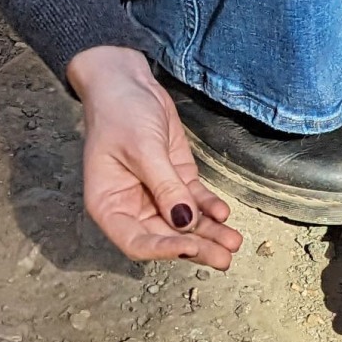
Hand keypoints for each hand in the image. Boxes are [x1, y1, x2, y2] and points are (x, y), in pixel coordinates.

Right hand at [67, 45, 240, 269]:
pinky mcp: (176, 178)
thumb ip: (164, 186)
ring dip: (209, 233)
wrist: (126, 83)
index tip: (190, 247)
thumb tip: (185, 223)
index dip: (163, 250)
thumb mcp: (142, 148)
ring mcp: (156, 194)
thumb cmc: (119, 113)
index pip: (135, 241)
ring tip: (233, 242)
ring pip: (184, 222)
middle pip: (165, 237)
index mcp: (108, 205)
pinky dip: (209, 208)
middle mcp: (131, 205)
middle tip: (223, 258)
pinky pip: (194, 200)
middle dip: (196, 247)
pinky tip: (224, 213)